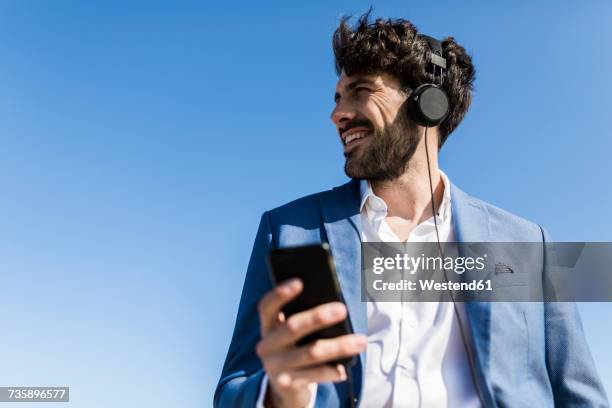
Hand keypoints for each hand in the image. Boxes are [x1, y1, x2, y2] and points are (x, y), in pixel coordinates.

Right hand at [256, 278, 366, 407]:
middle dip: (318, 317)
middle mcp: (266, 345)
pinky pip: (314, 376)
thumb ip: (303, 317)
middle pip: (292, 327)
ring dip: (338, 346)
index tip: (299, 282)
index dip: (280, 293)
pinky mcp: (286, 384)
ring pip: (310, 352)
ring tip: (361, 341)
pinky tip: (344, 369)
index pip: (267, 306)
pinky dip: (331, 371)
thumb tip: (334, 304)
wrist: (283, 386)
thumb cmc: (296, 347)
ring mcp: (275, 366)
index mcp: (267, 326)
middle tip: (342, 309)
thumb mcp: (292, 333)